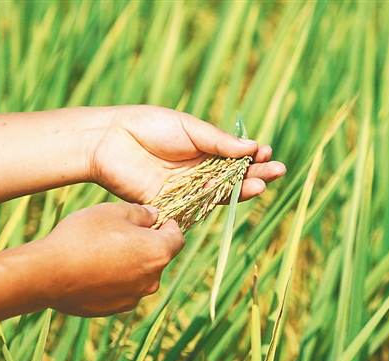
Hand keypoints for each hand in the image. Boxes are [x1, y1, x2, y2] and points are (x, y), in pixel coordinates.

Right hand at [37, 203, 184, 316]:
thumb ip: (141, 213)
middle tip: (121, 232)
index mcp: (158, 253)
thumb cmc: (83, 237)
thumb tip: (153, 216)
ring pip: (139, 275)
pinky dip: (114, 280)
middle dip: (146, 244)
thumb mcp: (113, 211)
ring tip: (101, 251)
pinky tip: (92, 269)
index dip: (169, 225)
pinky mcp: (114, 309)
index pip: (178, 238)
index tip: (156, 219)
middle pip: (158, 258)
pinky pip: (121, 290)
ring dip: (129, 263)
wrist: (49, 274)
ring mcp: (133, 298)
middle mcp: (151, 280)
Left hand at [89, 105, 285, 203]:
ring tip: (262, 184)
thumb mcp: (189, 128)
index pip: (236, 158)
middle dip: (256, 174)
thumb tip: (253, 147)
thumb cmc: (149, 126)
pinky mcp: (174, 204)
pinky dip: (218, 201)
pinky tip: (237, 194)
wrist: (111, 139)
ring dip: (243, 190)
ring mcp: (188, 189)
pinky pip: (199, 206)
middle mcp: (199, 172)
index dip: (253, 157)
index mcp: (204, 150)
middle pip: (234, 178)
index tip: (267, 153)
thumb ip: (218, 141)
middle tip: (277, 171)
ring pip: (221, 193)